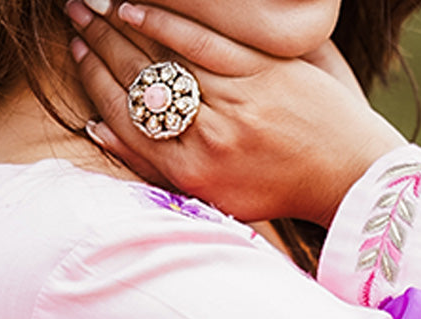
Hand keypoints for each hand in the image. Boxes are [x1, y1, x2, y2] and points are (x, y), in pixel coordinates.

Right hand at [64, 1, 405, 225]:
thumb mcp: (212, 197)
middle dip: (98, 44)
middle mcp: (209, 141)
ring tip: (96, 2)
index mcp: (191, 174)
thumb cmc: (276, 186)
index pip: (127, 121)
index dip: (95, 83)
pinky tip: (137, 6)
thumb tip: (99, 131)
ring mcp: (237, 104)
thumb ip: (157, 167)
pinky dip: (167, 20)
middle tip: (75, 16)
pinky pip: (204, 41)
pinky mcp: (264, 73)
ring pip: (165, 57)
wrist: (345, 175)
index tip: (76, 54)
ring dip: (121, 25)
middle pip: (139, 83)